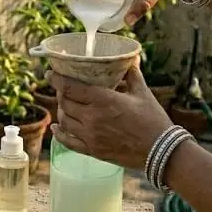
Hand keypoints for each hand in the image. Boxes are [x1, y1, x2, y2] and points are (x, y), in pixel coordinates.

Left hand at [48, 64, 172, 169]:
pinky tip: (57, 128)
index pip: (69, 87)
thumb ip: (132, 75)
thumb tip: (130, 59)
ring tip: (65, 105)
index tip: (50, 73)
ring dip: (61, 111)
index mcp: (103, 100)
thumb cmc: (153, 120)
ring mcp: (90, 136)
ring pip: (64, 120)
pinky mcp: (92, 151)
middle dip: (61, 93)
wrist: (161, 151)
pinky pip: (68, 142)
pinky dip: (59, 134)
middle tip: (64, 89)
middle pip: (64, 102)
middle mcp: (92, 118)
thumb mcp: (142, 93)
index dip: (56, 79)